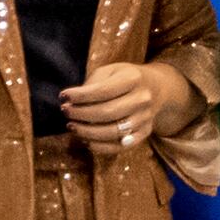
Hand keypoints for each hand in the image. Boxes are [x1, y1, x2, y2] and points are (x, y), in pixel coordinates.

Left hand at [57, 60, 197, 153]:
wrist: (156, 88)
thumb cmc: (124, 78)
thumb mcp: (110, 71)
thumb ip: (92, 85)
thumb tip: (71, 102)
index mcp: (133, 78)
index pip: (103, 91)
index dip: (80, 96)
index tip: (63, 96)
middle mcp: (142, 99)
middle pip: (108, 113)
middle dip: (81, 114)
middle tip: (65, 112)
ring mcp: (145, 118)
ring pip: (113, 132)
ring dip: (88, 132)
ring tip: (72, 126)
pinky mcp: (144, 133)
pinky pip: (121, 146)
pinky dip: (101, 147)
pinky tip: (86, 141)